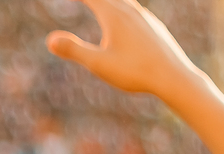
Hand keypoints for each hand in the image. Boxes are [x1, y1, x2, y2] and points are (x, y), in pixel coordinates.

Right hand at [47, 0, 202, 96]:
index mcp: (115, 15)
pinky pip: (133, 9)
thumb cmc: (135, 71)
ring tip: (100, 4)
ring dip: (109, 1)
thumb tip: (50, 40)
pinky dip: (122, 7)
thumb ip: (74, 50)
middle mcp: (130, 11)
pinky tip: (125, 14)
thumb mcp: (99, 64)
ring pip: (123, 1)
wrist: (173, 76)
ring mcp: (144, 17)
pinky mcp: (153, 26)